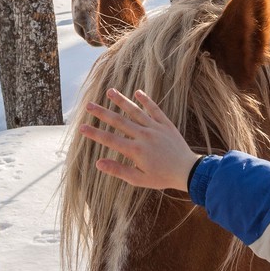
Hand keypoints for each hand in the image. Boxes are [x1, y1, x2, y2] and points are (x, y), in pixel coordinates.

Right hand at [79, 90, 196, 191]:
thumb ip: (118, 170)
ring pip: (135, 111)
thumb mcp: (139, 179)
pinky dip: (146, 101)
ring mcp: (155, 128)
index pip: (109, 139)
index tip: (81, 127)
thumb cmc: (162, 178)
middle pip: (119, 121)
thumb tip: (98, 163)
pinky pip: (155, 109)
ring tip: (110, 91)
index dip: (94, 133)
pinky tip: (137, 92)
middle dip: (102, 113)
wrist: (188, 171)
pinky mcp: (166, 124)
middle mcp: (143, 136)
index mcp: (135, 150)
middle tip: (89, 105)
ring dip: (122, 101)